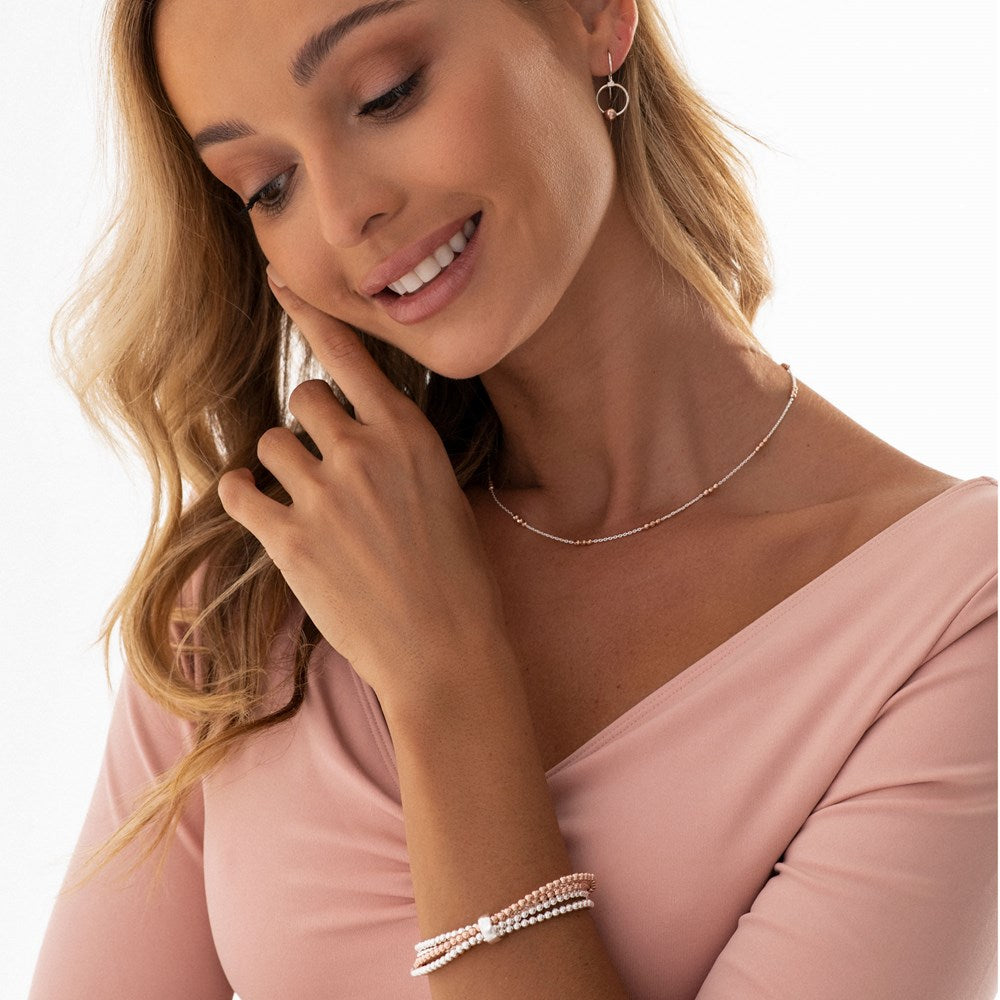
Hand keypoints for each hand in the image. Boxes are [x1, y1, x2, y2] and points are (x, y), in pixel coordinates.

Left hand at [217, 268, 507, 702]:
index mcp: (408, 435)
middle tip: (324, 464)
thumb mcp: (444, 493)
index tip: (282, 280)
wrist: (446, 650)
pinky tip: (261, 511)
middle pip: (306, 398)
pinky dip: (243, 496)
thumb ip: (401, 452)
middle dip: (310, 425)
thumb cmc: (458, 577)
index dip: (313, 313)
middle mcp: (364, 452)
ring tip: (301, 499)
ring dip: (278, 465)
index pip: (350, 355)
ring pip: (270, 442)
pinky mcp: (290, 540)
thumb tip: (363, 431)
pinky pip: (238, 490)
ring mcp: (324, 495)